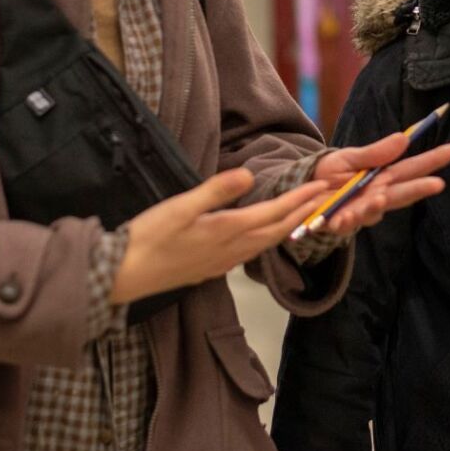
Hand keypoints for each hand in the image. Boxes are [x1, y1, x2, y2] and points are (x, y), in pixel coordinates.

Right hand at [110, 169, 327, 303]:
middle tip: (326, 198)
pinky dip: (267, 240)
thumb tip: (249, 175)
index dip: (301, 199)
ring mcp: (222, 263)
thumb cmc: (149, 237)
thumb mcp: (180, 207)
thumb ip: (216, 191)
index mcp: (228, 231)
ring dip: (288, 227)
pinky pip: (251, 253)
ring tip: (303, 213)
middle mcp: (232, 250)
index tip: (324, 186)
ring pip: (266, 244)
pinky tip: (264, 236)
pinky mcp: (211, 269)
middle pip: (278, 231)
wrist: (124, 275)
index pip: (275, 212)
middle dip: (304, 212)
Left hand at [312, 135, 449, 237]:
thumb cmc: (329, 172)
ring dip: (377, 205)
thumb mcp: (350, 157)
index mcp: (383, 176)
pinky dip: (347, 219)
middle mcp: (378, 195)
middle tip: (438, 184)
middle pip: (403, 192)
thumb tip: (403, 138)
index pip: (413, 167)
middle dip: (420, 189)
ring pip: (376, 210)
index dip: (434, 159)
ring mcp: (362, 211)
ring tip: (378, 198)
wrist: (302, 190)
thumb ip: (375, 152)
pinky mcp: (343, 223)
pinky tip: (344, 216)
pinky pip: (347, 222)